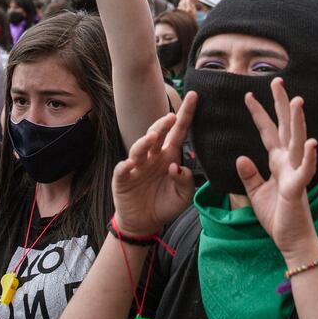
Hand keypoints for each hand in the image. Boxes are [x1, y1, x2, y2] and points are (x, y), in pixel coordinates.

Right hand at [111, 94, 197, 236]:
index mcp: (170, 156)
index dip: (186, 114)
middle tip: (171, 117)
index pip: (179, 132)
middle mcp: (153, 156)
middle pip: (157, 134)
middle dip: (162, 124)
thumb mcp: (183, 197)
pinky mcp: (123, 178)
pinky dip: (126, 165)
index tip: (194, 96)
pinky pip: (123, 169)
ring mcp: (137, 166)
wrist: (144, 223)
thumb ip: (185, 182)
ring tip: (153, 138)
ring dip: (145, 141)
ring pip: (139, 148)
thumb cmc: (165, 204)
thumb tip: (177, 168)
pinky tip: (131, 164)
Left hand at [238, 78, 317, 261]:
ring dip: (298, 122)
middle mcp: (289, 162)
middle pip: (285, 128)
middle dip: (281, 104)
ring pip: (298, 142)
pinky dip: (309, 157)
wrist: (291, 240)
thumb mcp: (256, 193)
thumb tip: (240, 156)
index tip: (248, 95)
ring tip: (297, 101)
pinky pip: (305, 170)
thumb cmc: (278, 216)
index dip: (259, 113)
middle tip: (277, 80)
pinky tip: (312, 142)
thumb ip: (250, 174)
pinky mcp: (298, 188)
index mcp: (278, 162)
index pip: (268, 132)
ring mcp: (296, 173)